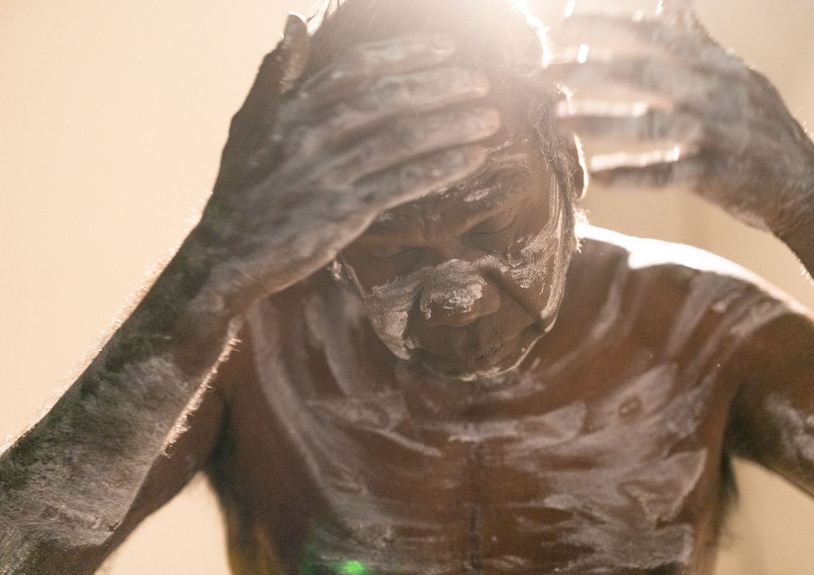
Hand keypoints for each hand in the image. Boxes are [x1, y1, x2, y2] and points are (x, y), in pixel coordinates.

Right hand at [198, 18, 498, 307]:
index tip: (446, 48)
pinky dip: (440, 169)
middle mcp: (309, 136)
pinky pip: (402, 184)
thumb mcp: (249, 128)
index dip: (405, 54)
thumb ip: (276, 77)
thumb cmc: (242, 194)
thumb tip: (293, 26)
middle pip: (388, 99)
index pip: (356, 68)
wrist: (224, 259)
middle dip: (440, 87)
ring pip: (402, 140)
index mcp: (291, 110)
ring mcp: (326, 175)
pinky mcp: (341, 214)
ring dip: (452, 126)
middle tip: (481, 83)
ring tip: (490, 119)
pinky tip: (471, 159)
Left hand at [543, 3, 813, 233]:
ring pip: (650, 122)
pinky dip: (631, 173)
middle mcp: (714, 91)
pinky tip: (597, 174)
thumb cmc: (755, 122)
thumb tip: (667, 2)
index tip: (564, 22)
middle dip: (590, 69)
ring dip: (600, 119)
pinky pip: (666, 173)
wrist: (802, 181)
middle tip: (545, 70)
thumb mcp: (730, 73)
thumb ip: (693, 40)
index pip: (654, 33)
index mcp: (713, 63)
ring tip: (558, 119)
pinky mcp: (715, 173)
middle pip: (643, 72)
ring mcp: (715, 132)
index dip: (608, 24)